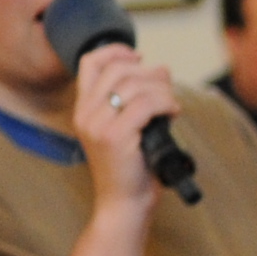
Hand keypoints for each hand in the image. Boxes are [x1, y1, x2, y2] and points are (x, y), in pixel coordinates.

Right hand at [70, 42, 180, 205]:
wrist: (124, 204)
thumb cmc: (131, 168)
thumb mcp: (128, 128)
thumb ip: (136, 98)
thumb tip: (161, 68)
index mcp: (83, 110)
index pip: (90, 63)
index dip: (115, 51)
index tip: (139, 56)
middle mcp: (85, 115)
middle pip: (119, 70)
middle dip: (149, 73)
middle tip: (167, 88)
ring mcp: (98, 125)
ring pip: (135, 84)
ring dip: (162, 89)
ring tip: (172, 104)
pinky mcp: (115, 137)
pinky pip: (146, 104)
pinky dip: (166, 103)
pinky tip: (174, 113)